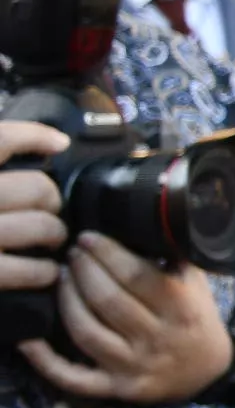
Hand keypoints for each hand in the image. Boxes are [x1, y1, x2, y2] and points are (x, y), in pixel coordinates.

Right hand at [0, 121, 67, 290]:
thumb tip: (38, 143)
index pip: (0, 140)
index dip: (34, 136)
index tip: (57, 143)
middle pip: (35, 187)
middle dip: (50, 197)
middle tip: (49, 204)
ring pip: (40, 226)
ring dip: (55, 232)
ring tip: (52, 236)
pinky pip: (28, 270)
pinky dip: (44, 270)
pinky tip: (44, 269)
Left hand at [20, 232, 234, 403]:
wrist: (208, 372)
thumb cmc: (196, 318)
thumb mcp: (196, 285)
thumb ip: (174, 258)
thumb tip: (144, 221)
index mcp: (181, 309)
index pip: (136, 275)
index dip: (107, 253)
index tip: (88, 237)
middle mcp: (158, 338)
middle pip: (107, 300)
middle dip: (83, 271)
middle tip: (72, 253)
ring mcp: (135, 366)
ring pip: (86, 332)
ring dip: (66, 301)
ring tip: (61, 277)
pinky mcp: (117, 388)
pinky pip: (74, 377)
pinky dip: (46, 361)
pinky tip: (29, 341)